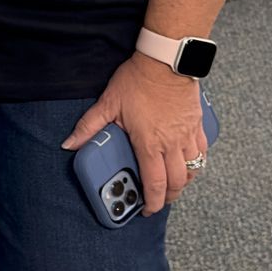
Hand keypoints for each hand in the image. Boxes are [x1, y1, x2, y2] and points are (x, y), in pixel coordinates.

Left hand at [62, 53, 208, 215]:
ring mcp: (187, 135)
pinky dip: (196, 163)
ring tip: (173, 184)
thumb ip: (89, 127)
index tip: (147, 209)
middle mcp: (172, 144)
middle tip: (159, 200)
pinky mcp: (197, 124)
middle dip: (169, 197)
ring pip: (193, 169)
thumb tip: (69, 144)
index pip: (155, 184)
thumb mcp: (108, 103)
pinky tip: (188, 162)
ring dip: (183, 182)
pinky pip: (202, 152)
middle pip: (177, 182)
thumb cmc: (138, 80)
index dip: (153, 202)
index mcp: (150, 144)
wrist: (165, 60)